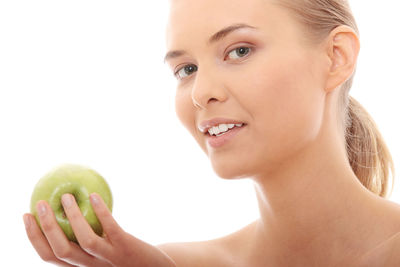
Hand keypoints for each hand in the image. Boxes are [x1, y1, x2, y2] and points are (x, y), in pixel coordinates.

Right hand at [23, 193, 176, 266]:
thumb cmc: (125, 256)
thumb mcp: (103, 250)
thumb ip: (89, 236)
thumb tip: (72, 206)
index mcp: (81, 266)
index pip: (49, 257)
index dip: (34, 237)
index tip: (26, 216)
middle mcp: (91, 266)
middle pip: (60, 251)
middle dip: (44, 228)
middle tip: (38, 204)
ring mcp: (108, 258)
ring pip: (82, 240)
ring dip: (71, 217)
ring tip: (66, 197)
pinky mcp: (125, 247)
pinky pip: (110, 228)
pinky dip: (100, 212)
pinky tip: (94, 196)